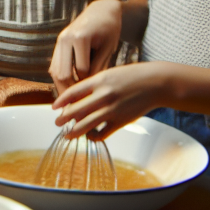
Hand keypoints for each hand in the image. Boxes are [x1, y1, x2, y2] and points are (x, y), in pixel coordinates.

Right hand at [50, 0, 123, 94]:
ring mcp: (59, 41)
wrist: (100, 11)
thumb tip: (91, 90)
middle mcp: (65, 39)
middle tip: (79, 105)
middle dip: (70, 91)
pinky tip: (69, 89)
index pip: (81, 70)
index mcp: (80, 38)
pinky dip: (60, 79)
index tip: (94, 96)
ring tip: (72, 101)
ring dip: (62, 87)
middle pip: (62, 74)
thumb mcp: (108, 48)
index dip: (88, 84)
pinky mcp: (57, 45)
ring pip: (55, 71)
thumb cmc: (109, 28)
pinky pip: (55, 66)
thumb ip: (99, 67)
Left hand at [51, 61, 174, 139]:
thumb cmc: (132, 77)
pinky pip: (102, 133)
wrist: (155, 83)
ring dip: (74, 131)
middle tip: (57, 123)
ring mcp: (112, 109)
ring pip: (86, 124)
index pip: (73, 92)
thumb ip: (94, 84)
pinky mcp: (121, 121)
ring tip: (68, 134)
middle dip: (63, 118)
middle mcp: (103, 95)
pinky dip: (93, 136)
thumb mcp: (109, 73)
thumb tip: (76, 96)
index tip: (54, 107)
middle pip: (76, 110)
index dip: (61, 101)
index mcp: (99, 81)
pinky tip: (90, 135)